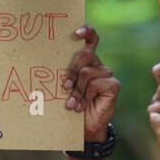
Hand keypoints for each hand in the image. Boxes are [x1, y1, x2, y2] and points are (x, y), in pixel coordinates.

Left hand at [64, 26, 120, 140]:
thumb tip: (46, 63)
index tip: (76, 32)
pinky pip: (96, 84)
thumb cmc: (72, 105)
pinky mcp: (113, 85)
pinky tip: (83, 106)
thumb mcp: (66, 88)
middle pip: (85, 54)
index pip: (91, 39)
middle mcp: (98, 64)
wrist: (85, 128)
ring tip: (73, 104)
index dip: (86, 31)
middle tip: (66, 87)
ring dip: (77, 90)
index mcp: (87, 61)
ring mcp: (107, 74)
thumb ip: (64, 74)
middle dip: (72, 70)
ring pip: (87, 72)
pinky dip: (86, 96)